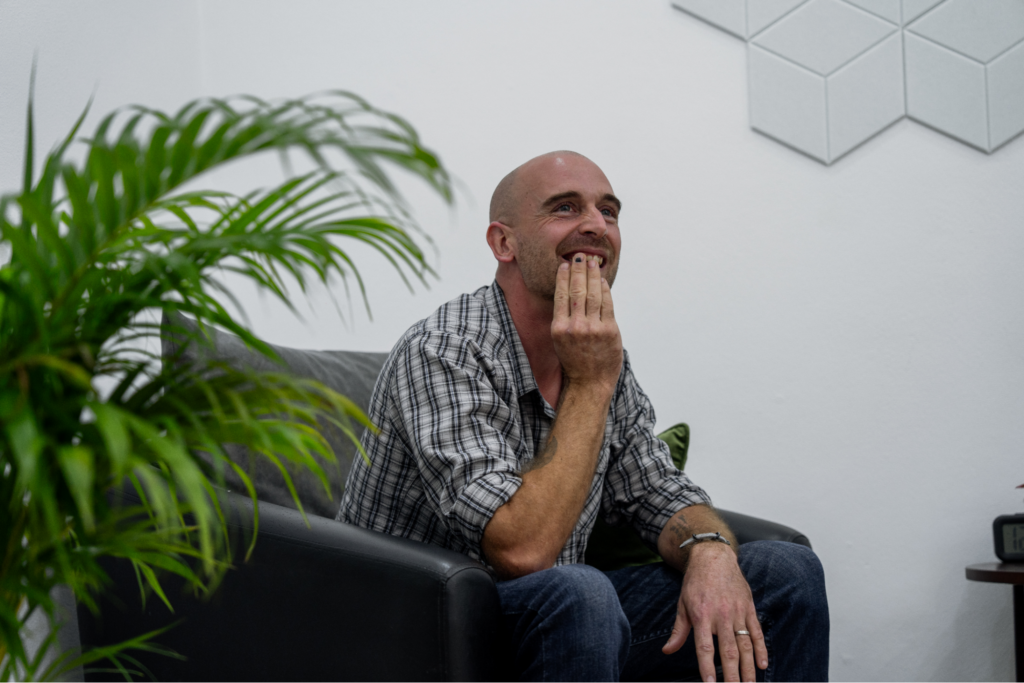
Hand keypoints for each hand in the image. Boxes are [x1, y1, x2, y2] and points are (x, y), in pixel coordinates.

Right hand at [551, 253, 621, 392]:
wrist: (589, 383)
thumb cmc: (574, 360)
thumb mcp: (561, 340)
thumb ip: (565, 318)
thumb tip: (570, 291)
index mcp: (559, 328)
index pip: (561, 295)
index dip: (564, 277)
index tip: (565, 264)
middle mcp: (575, 327)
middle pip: (577, 290)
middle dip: (579, 270)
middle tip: (580, 256)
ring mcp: (593, 329)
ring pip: (593, 294)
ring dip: (593, 275)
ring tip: (593, 262)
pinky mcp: (609, 331)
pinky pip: (607, 304)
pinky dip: (605, 290)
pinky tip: (602, 280)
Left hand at [662, 543, 767, 682]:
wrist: (713, 557)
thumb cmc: (695, 583)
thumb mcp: (682, 605)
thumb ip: (678, 631)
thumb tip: (667, 651)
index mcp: (701, 615)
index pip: (705, 648)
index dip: (707, 668)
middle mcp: (721, 615)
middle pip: (729, 651)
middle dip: (732, 675)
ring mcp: (737, 612)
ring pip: (745, 644)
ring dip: (748, 668)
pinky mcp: (748, 608)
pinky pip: (757, 632)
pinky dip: (761, 649)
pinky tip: (762, 665)